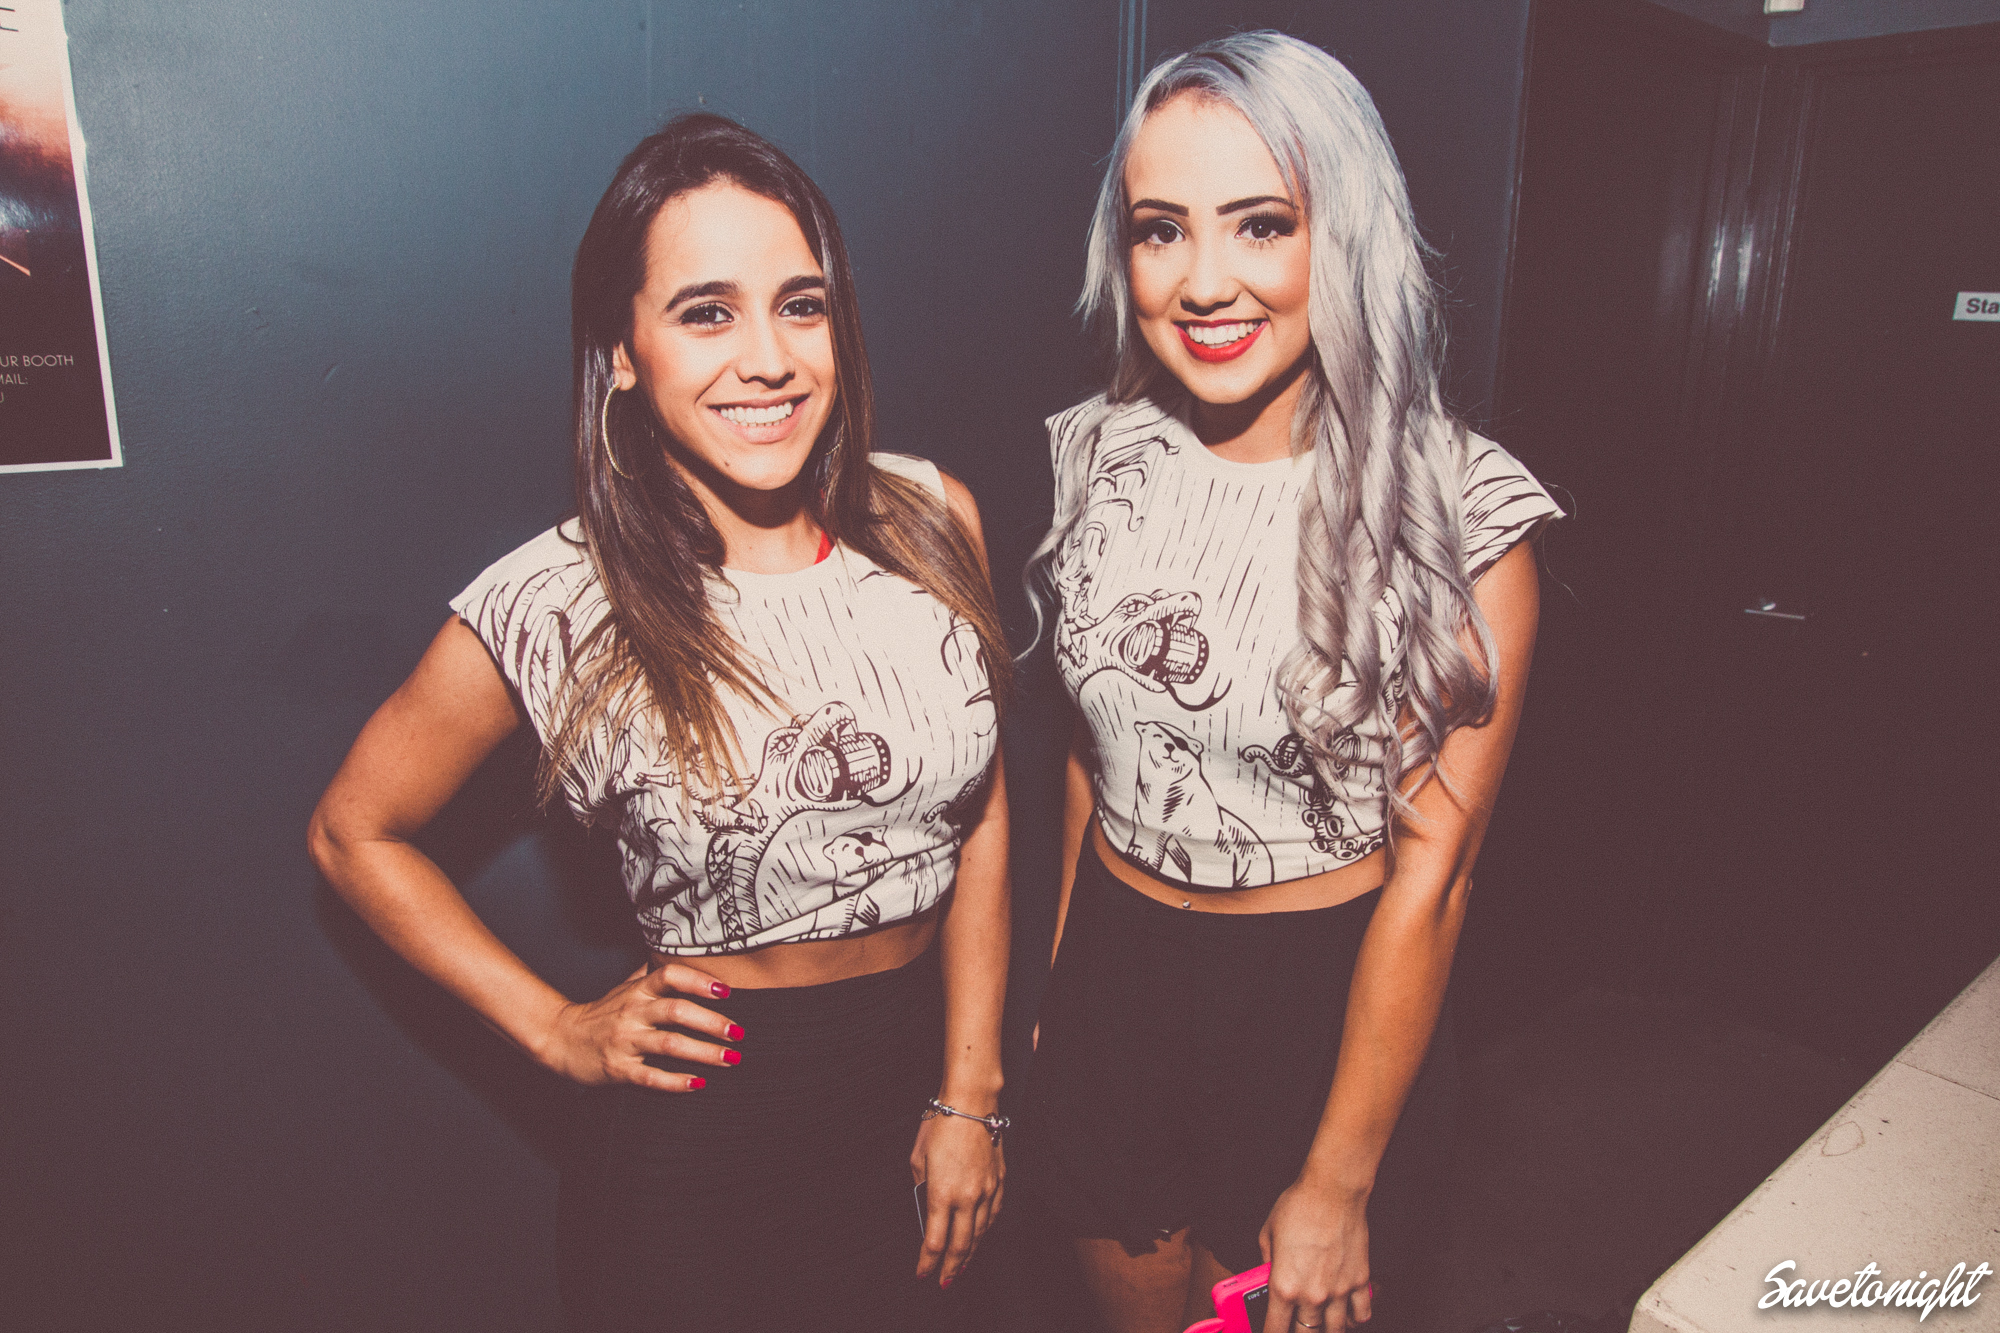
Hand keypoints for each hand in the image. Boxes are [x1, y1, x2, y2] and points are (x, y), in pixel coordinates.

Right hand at [537, 960, 741, 1090]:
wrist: (558, 1039)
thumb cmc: (599, 1013)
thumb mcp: (623, 988)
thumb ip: (650, 975)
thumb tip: (680, 958)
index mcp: (637, 991)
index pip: (669, 976)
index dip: (698, 981)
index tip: (726, 991)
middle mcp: (632, 1012)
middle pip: (676, 1011)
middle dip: (712, 1022)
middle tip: (739, 1032)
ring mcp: (625, 1041)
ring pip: (669, 1044)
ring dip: (703, 1052)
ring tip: (730, 1059)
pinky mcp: (618, 1068)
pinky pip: (650, 1076)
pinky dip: (675, 1082)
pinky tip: (697, 1084)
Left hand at [911, 1111, 1004, 1286]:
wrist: (972, 1103)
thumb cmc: (941, 1124)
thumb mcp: (918, 1156)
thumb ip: (921, 1184)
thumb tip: (925, 1201)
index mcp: (942, 1193)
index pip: (934, 1241)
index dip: (927, 1263)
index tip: (921, 1274)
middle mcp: (967, 1197)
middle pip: (959, 1245)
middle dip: (950, 1268)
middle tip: (944, 1284)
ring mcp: (987, 1190)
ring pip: (980, 1233)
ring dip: (969, 1254)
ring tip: (961, 1268)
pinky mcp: (999, 1181)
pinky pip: (993, 1215)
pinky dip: (985, 1231)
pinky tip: (980, 1238)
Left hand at [1257, 1177, 1371, 1331]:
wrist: (1333, 1191)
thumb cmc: (1300, 1206)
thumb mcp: (1267, 1234)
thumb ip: (1265, 1262)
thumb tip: (1266, 1273)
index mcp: (1284, 1286)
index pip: (1275, 1329)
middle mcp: (1312, 1295)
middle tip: (1296, 1327)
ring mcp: (1338, 1292)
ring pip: (1334, 1331)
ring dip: (1326, 1330)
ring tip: (1319, 1325)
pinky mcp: (1359, 1282)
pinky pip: (1361, 1315)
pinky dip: (1353, 1321)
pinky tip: (1346, 1317)